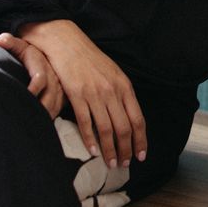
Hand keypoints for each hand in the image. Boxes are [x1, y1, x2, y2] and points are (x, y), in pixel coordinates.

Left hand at [0, 33, 63, 119]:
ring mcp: (59, 86)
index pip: (39, 79)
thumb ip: (9, 42)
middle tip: (27, 118)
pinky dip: (50, 116)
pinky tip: (40, 122)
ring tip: (32, 123)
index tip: (23, 98)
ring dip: (45, 115)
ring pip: (55, 105)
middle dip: (39, 109)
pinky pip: (58, 108)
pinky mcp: (63, 95)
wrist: (46, 53)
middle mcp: (54, 76)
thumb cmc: (28, 52)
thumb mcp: (20, 45)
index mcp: (42, 64)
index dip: (32, 90)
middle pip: (50, 96)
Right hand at [17, 20, 146, 168]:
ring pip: (106, 129)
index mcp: (124, 86)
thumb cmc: (89, 58)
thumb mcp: (112, 73)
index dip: (140, 140)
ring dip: (110, 150)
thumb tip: (127, 116)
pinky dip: (90, 139)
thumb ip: (121, 93)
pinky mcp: (77, 94)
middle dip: (126, 150)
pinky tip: (93, 151)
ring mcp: (94, 93)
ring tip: (110, 163)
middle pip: (124, 128)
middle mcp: (112, 91)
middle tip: (124, 164)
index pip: (138, 119)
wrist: (66, 42)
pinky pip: (86, 122)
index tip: (141, 155)